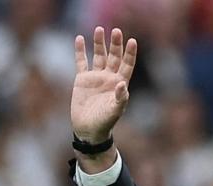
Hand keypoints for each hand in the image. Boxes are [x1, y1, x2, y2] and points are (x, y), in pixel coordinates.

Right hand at [71, 27, 136, 142]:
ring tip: (99, 29)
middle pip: (114, 57)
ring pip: (98, 56)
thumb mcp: (115, 111)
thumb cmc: (105, 122)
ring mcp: (96, 77)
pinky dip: (80, 51)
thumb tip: (122, 84)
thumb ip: (120, 98)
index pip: (127, 65)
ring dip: (99, 43)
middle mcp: (109, 78)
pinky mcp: (82, 79)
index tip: (132, 41)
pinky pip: (81, 62)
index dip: (130, 53)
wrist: (89, 128)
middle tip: (117, 31)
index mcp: (120, 84)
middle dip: (115, 44)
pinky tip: (80, 39)